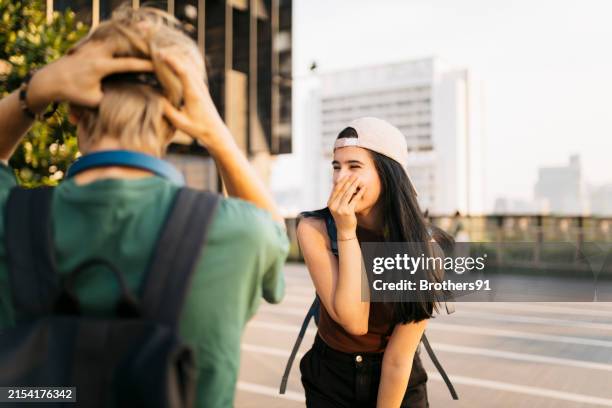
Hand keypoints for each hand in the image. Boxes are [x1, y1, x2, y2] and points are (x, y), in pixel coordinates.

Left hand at [28, 41, 152, 109]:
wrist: (49, 80)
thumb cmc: (72, 94)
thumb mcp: (93, 101)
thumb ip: (110, 99)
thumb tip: (129, 100)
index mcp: (100, 66)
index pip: (128, 64)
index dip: (145, 65)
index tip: (159, 66)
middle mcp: (97, 53)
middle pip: (124, 44)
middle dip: (140, 44)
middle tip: (155, 48)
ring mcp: (92, 47)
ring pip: (115, 39)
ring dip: (129, 41)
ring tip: (145, 42)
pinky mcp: (89, 46)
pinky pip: (107, 41)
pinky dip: (118, 42)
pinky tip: (128, 44)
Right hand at [159, 50, 230, 150]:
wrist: (215, 132)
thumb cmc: (197, 129)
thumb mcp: (179, 122)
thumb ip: (167, 110)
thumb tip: (155, 96)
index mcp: (193, 93)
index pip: (183, 71)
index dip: (172, 61)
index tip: (160, 54)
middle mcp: (199, 86)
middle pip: (187, 63)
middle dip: (173, 54)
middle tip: (158, 49)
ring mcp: (202, 86)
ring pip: (191, 65)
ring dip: (178, 57)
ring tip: (164, 52)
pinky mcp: (202, 88)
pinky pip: (193, 69)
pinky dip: (184, 62)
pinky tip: (176, 60)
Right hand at [327, 174, 366, 237]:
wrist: (344, 230)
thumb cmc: (342, 217)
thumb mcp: (336, 207)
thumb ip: (337, 198)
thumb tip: (340, 185)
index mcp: (330, 203)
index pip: (336, 189)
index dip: (342, 181)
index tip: (347, 175)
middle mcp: (334, 205)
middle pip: (342, 190)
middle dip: (349, 181)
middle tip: (354, 175)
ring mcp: (340, 208)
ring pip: (348, 193)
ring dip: (354, 185)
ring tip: (358, 179)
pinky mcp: (347, 211)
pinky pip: (354, 199)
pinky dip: (359, 192)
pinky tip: (363, 188)